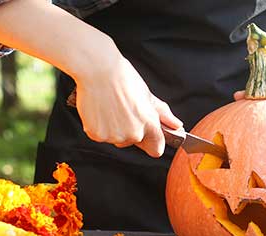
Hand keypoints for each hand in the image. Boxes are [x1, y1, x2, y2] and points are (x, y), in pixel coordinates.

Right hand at [0, 0, 182, 157]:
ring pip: (114, 138)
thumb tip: (175, 124)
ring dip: (112, 123)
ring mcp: (112, 134)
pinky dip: (97, 122)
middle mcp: (131, 132)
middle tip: (120, 102)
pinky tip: (95, 104)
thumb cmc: (119, 73)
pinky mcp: (94, 133)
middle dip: (128, 125)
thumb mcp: (142, 90)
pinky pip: (99, 135)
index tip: (151, 135)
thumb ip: (159, 111)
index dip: (154, 140)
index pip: (157, 146)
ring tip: (107, 100)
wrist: (90, 59)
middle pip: (132, 141)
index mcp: (146, 120)